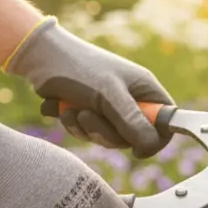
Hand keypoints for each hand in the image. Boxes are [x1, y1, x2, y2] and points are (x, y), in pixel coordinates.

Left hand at [4, 17, 174, 157]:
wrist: (40, 58)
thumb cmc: (78, 68)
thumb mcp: (108, 95)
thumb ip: (132, 121)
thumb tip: (150, 145)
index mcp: (145, 90)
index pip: (166, 123)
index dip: (156, 140)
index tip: (138, 149)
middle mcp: (131, 100)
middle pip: (134, 138)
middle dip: (107, 132)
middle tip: (89, 116)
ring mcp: (111, 108)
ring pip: (109, 139)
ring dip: (86, 129)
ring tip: (73, 109)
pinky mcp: (90, 113)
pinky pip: (90, 135)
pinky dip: (74, 126)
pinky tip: (63, 109)